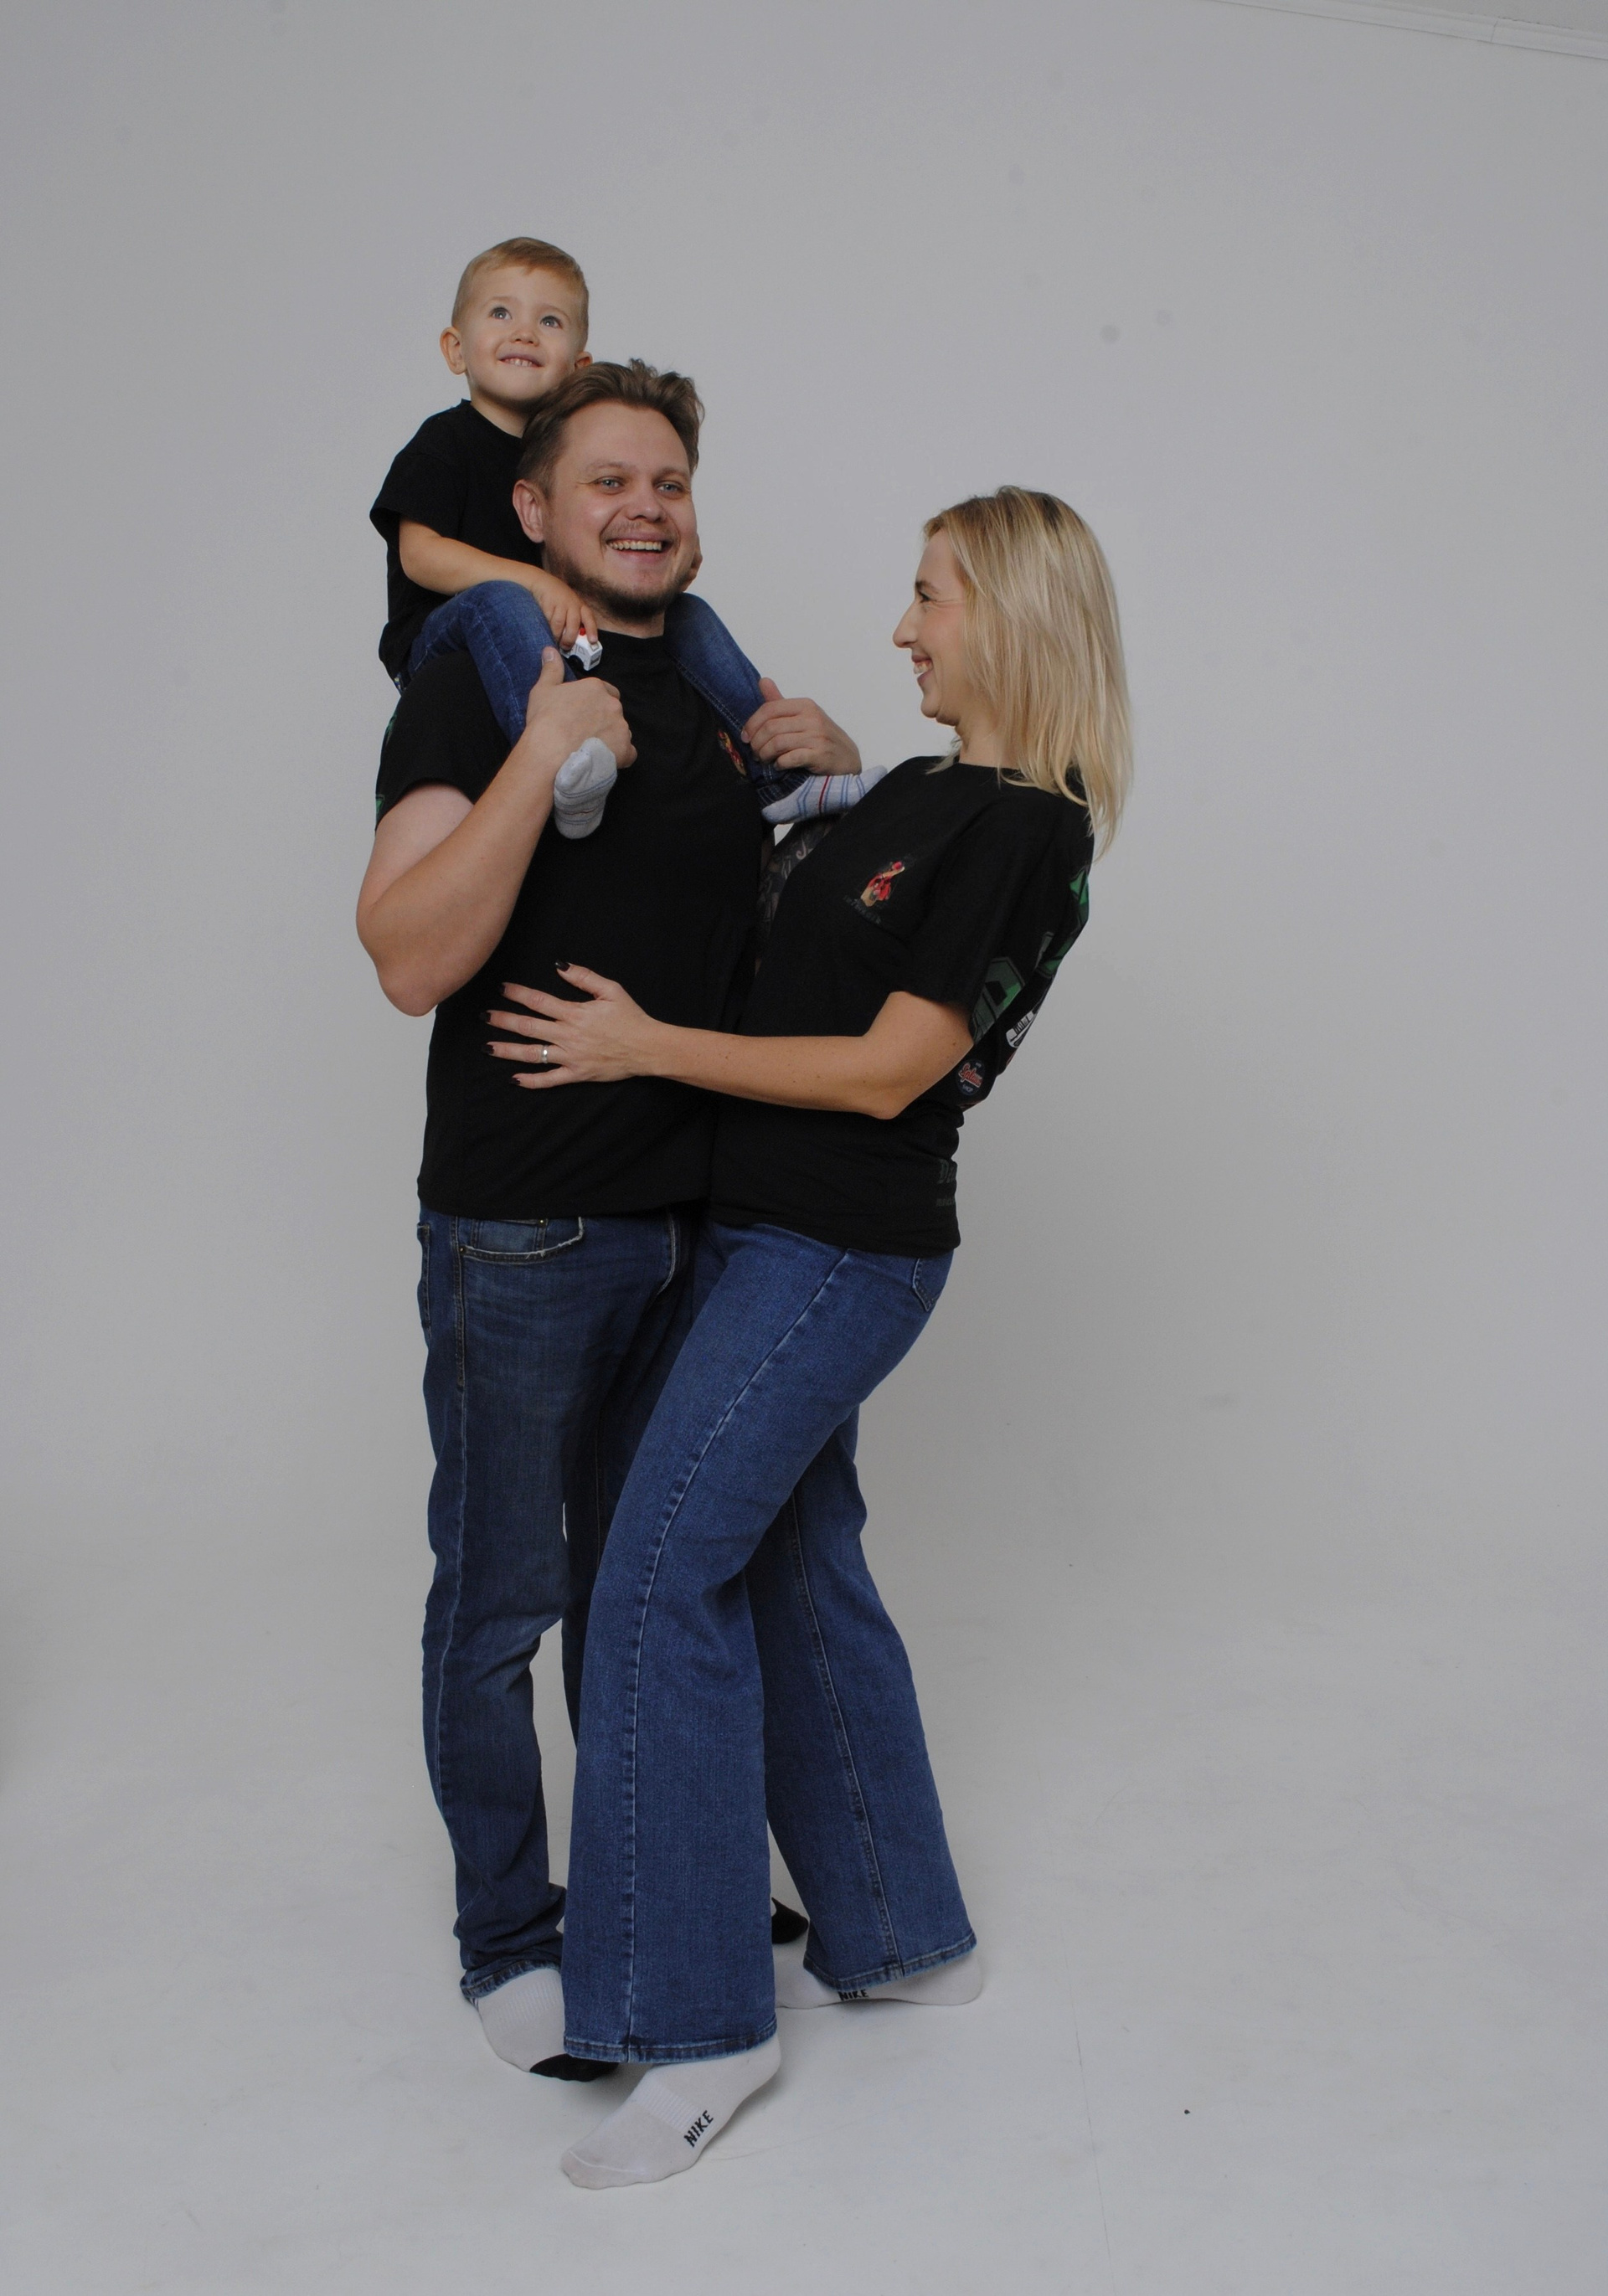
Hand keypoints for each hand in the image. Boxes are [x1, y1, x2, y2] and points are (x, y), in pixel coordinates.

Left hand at [485, 964, 663, 1086]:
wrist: (647, 1048)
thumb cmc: (631, 1018)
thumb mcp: (611, 990)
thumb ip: (584, 977)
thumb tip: (559, 966)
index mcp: (575, 1013)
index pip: (539, 1001)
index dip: (518, 994)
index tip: (502, 988)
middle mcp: (568, 1035)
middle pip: (528, 1027)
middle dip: (504, 1020)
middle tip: (484, 1016)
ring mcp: (570, 1057)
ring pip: (533, 1054)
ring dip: (508, 1050)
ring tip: (488, 1047)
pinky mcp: (577, 1074)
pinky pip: (550, 1080)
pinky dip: (532, 1081)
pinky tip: (514, 1079)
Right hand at [517, 649, 635, 770]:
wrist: (550, 753)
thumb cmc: (545, 721)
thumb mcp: (543, 690)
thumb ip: (551, 669)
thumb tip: (550, 651)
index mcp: (596, 688)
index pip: (605, 692)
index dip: (595, 704)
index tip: (583, 715)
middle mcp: (612, 705)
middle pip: (613, 712)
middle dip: (603, 720)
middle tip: (585, 732)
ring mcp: (621, 727)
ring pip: (621, 731)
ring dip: (611, 738)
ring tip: (591, 749)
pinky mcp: (625, 750)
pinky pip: (628, 753)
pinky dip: (619, 756)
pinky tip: (603, 760)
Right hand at [524, 568, 595, 653]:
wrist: (543, 583)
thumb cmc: (559, 600)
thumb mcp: (571, 608)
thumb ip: (574, 622)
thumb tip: (576, 643)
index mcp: (581, 606)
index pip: (589, 618)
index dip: (592, 630)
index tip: (593, 641)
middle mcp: (573, 604)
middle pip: (574, 624)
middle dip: (570, 638)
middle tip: (565, 646)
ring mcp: (560, 603)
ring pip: (560, 623)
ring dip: (557, 634)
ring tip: (554, 640)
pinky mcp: (548, 603)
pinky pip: (548, 619)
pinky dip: (547, 627)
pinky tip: (545, 629)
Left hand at [741, 679, 861, 775]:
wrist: (847, 757)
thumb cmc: (821, 736)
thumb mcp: (803, 715)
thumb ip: (779, 701)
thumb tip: (763, 680)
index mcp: (805, 705)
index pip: (769, 709)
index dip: (752, 724)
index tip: (746, 737)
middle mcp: (812, 718)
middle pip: (771, 728)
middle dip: (757, 743)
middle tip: (755, 753)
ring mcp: (817, 737)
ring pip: (778, 744)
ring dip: (765, 755)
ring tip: (764, 760)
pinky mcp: (819, 755)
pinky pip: (790, 758)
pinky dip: (780, 763)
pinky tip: (779, 765)